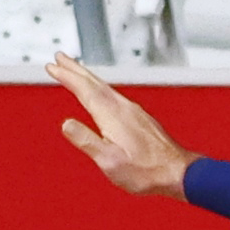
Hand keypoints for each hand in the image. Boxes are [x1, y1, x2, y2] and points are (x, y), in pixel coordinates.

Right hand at [48, 53, 196, 199]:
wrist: (176, 171)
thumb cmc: (145, 170)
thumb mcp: (109, 160)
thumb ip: (86, 140)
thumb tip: (66, 124)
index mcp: (111, 115)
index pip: (84, 89)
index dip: (67, 76)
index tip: (53, 67)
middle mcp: (123, 108)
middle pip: (95, 82)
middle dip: (75, 69)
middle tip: (60, 58)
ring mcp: (133, 111)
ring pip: (105, 87)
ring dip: (88, 78)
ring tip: (77, 72)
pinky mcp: (140, 118)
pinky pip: (115, 96)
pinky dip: (102, 89)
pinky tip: (102, 95)